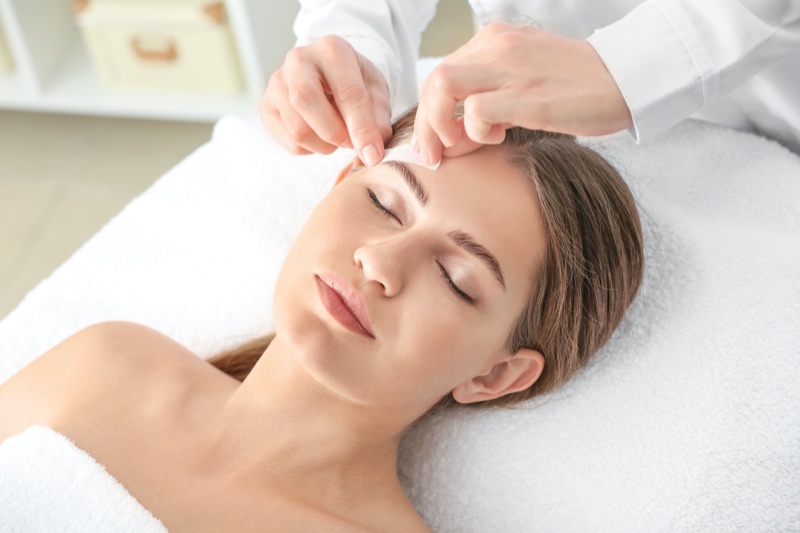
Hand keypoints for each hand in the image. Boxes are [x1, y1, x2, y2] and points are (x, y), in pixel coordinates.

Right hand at [260, 35, 391, 165]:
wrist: (329, 77)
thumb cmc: (355, 82)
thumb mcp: (375, 92)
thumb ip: (377, 119)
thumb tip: (370, 150)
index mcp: (331, 49)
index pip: (347, 92)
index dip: (362, 128)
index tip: (373, 155)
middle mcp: (298, 60)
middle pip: (306, 101)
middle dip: (334, 133)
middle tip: (352, 144)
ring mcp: (277, 83)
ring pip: (297, 128)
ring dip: (324, 146)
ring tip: (338, 137)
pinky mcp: (266, 107)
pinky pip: (289, 142)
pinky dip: (311, 149)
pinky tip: (320, 135)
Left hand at [413, 22, 632, 163]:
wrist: (626, 77)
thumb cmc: (576, 86)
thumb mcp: (524, 78)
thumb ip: (488, 96)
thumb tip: (452, 134)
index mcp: (495, 40)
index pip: (440, 73)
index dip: (429, 112)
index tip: (434, 142)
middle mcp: (498, 46)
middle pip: (433, 80)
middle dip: (425, 124)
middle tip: (435, 153)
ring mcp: (512, 67)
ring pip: (443, 87)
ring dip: (440, 125)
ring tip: (462, 145)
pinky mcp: (529, 95)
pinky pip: (476, 112)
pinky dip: (476, 132)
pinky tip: (499, 138)